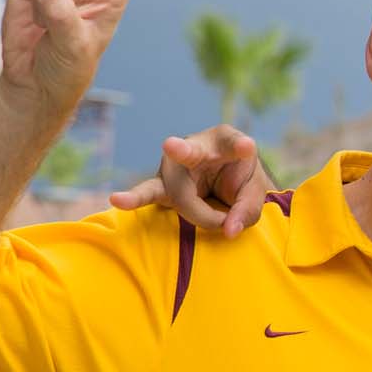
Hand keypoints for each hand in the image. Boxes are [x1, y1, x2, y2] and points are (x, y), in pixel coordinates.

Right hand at [109, 125, 269, 237]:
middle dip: (203, 189)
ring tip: (220, 223)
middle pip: (196, 167)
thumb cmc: (239, 181)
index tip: (246, 146)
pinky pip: (147, 193)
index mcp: (223, 140)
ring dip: (200, 212)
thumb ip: (246, 210)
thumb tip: (228, 232)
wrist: (221, 182)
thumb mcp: (254, 192)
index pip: (231, 141)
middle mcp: (194, 145)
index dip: (239, 146)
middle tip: (227, 219)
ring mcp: (173, 165)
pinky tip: (117, 199)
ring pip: (179, 190)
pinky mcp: (162, 186)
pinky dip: (134, 199)